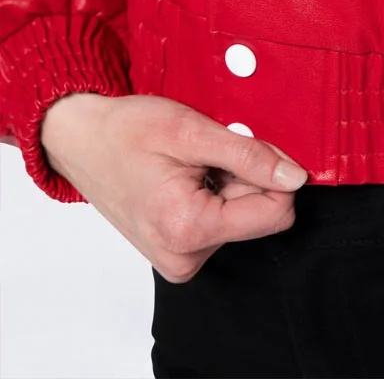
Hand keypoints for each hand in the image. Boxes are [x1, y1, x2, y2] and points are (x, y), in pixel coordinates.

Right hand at [41, 93, 306, 282]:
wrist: (81, 140)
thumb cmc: (127, 131)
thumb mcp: (193, 132)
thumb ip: (251, 157)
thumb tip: (297, 179)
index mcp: (188, 230)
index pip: (277, 213)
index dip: (274, 173)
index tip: (247, 146)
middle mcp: (184, 257)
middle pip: (260, 214)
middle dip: (246, 176)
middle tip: (208, 154)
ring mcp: (180, 258)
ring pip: (244, 215)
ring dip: (230, 182)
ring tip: (192, 165)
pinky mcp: (180, 250)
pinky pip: (223, 220)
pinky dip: (216, 192)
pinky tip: (187, 177)